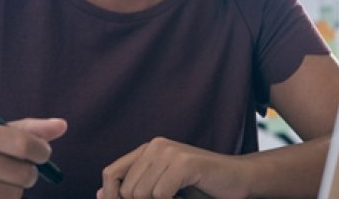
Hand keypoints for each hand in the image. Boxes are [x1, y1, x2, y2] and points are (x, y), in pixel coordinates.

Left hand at [97, 137, 246, 198]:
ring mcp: (170, 151)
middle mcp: (155, 146)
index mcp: (147, 150)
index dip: (111, 196)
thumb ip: (134, 190)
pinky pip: (160, 195)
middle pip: (126, 190)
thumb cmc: (200, 189)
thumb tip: (100, 195)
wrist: (238, 181)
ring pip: (141, 194)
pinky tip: (184, 198)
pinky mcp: (185, 162)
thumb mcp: (161, 191)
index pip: (110, 174)